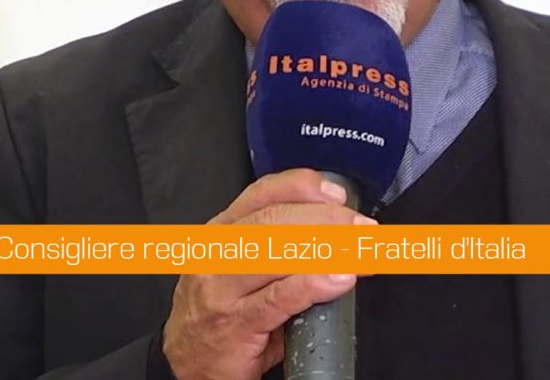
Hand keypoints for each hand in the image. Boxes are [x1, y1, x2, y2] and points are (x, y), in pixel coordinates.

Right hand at [161, 168, 373, 379]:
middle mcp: (217, 253)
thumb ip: (278, 246)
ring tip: (360, 250)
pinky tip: (338, 279)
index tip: (339, 195)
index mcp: (221, 232)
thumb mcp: (241, 268)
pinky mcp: (234, 323)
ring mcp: (221, 288)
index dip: (303, 188)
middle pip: (275, 219)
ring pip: (276, 251)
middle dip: (327, 218)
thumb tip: (337, 233)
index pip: (262, 193)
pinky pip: (278, 297)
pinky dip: (313, 284)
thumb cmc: (220, 313)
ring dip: (328, 247)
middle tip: (363, 227)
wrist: (186, 364)